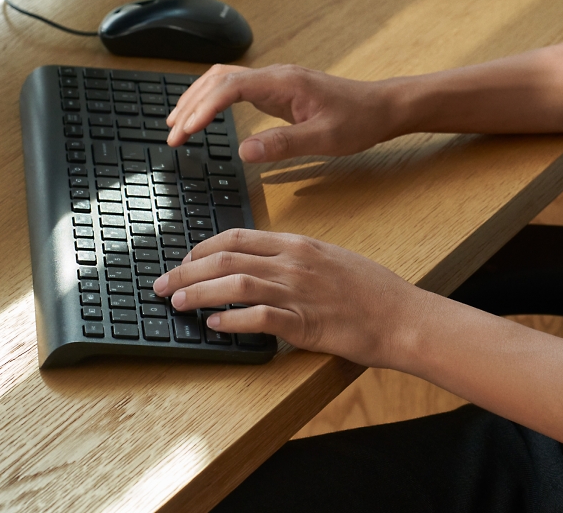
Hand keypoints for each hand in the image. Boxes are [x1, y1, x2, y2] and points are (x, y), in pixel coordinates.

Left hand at [153, 229, 418, 367]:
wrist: (400, 315)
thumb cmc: (372, 291)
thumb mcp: (333, 260)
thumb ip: (299, 259)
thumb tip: (265, 265)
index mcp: (300, 245)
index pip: (238, 237)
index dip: (203, 247)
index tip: (185, 258)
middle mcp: (294, 263)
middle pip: (227, 258)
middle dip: (186, 269)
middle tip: (162, 282)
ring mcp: (298, 291)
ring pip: (235, 284)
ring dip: (199, 292)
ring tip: (176, 301)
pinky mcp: (303, 322)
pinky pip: (257, 318)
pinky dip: (230, 320)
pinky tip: (213, 324)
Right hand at [165, 64, 402, 161]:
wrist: (383, 108)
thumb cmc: (360, 121)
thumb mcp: (325, 139)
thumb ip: (284, 144)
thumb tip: (243, 151)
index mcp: (284, 83)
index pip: (230, 87)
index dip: (202, 107)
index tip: (183, 131)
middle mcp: (276, 76)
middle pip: (219, 79)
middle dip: (191, 104)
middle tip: (171, 136)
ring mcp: (277, 80)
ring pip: (225, 79)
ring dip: (198, 98)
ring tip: (176, 126)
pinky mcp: (279, 90)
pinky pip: (237, 88)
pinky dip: (214, 100)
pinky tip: (206, 116)